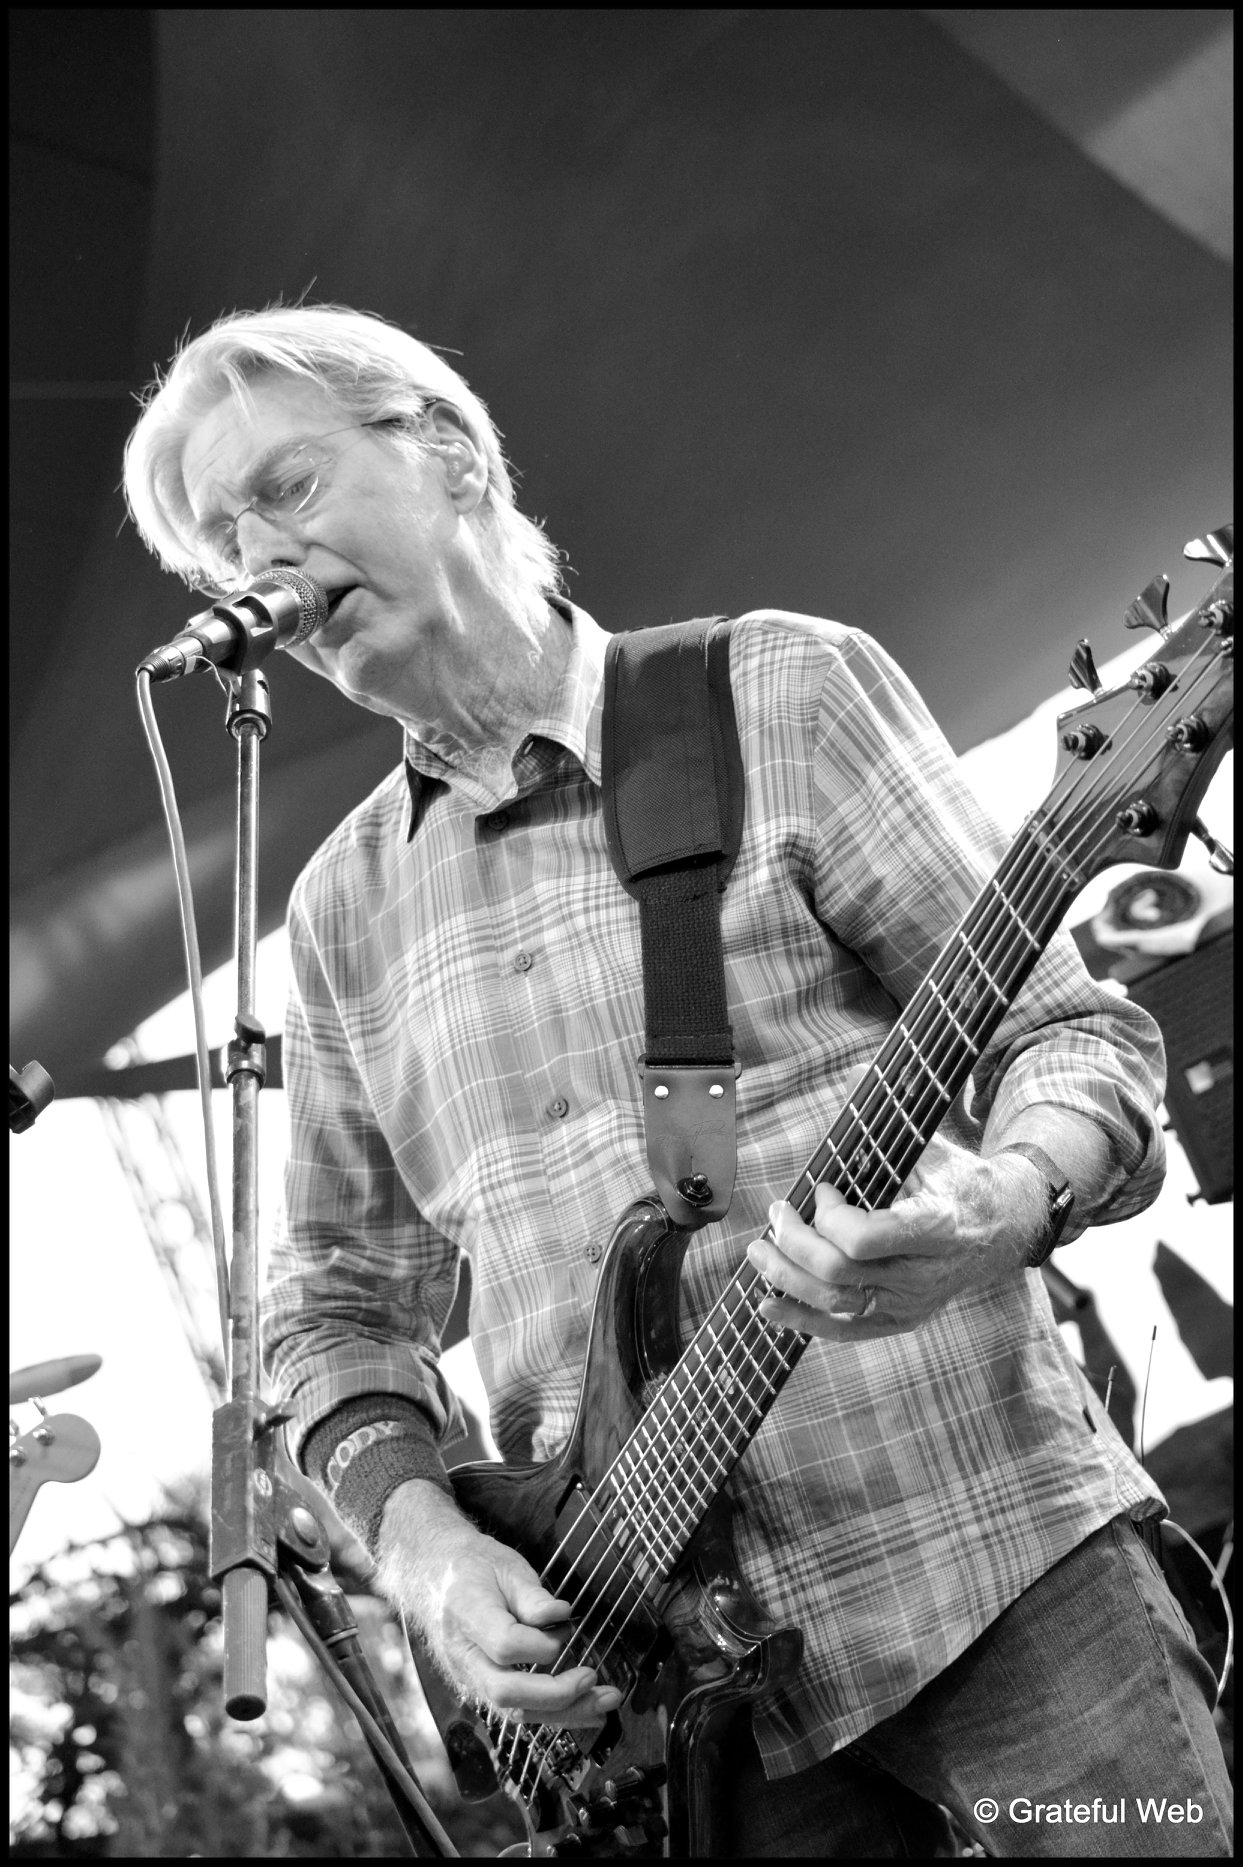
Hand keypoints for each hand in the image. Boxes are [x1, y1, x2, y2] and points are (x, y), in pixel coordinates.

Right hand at [377, 1479, 622, 1727]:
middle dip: (556, 1694)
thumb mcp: (504, 1564)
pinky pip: (518, 1712)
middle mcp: (463, 1656)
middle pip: (507, 1692)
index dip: (541, 1644)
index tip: (567, 1625)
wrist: (433, 1577)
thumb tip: (562, 1616)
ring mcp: (469, 1678)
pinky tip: (588, 1711)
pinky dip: (555, 1716)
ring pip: (514, 1713)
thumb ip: (532, 1594)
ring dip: (564, 1714)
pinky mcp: (482, 1689)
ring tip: (605, 1705)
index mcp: (466, 1614)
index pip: (504, 1644)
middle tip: (593, 1678)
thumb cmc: (474, 1567)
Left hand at [747, 1135, 1042, 1339]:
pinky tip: (766, 1304)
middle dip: (794, 1240)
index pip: (865, 1238)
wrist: (1002, 1230)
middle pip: (838, 1274)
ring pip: (834, 1305)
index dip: (831, 1215)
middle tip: (778, 1210)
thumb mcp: (935, 1146)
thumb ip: (893, 1115)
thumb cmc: (960, 1182)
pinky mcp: (898, 1320)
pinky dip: (800, 1319)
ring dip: (785, 1276)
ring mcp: (909, 1304)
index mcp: (936, 1227)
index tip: (823, 1186)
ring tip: (759, 1249)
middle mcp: (922, 1275)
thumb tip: (856, 1072)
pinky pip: (843, 1330)